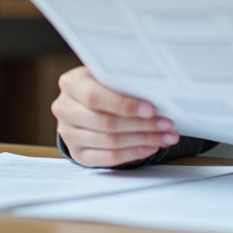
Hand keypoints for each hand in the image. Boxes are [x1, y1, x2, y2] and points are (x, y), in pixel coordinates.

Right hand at [52, 66, 179, 166]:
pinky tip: (150, 147)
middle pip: (106, 123)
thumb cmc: (102, 83)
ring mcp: (68, 134)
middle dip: (142, 125)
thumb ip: (124, 80)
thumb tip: (158, 92)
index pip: (95, 97)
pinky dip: (132, 153)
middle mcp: (64, 109)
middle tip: (167, 124)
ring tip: (166, 136)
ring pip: (109, 142)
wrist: (83, 100)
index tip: (151, 109)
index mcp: (71, 83)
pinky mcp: (77, 153)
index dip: (124, 105)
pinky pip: (107, 158)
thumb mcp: (107, 74)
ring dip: (143, 140)